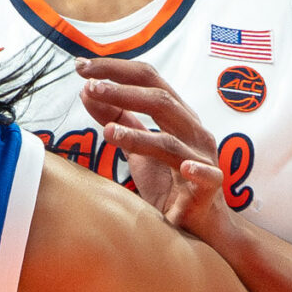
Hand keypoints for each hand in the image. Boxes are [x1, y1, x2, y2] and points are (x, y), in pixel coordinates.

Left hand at [80, 61, 228, 236]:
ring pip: (171, 140)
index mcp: (177, 115)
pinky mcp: (210, 187)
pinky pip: (206, 175)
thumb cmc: (168, 184)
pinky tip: (186, 167)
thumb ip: (118, 121)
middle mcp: (192, 130)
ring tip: (108, 133)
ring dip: (138, 135)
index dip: (115, 70)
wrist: (196, 226)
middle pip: (160, 99)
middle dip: (123, 90)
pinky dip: (196, 169)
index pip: (148, 80)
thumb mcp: (138, 149)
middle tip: (91, 85)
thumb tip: (87, 91)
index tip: (81, 66)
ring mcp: (203, 157)